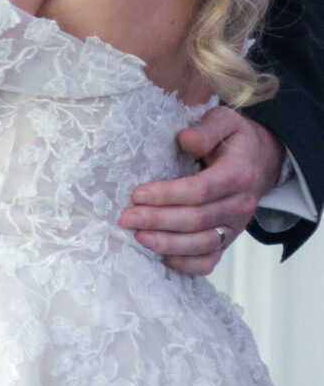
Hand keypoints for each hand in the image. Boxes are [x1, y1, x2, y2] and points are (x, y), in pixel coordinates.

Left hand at [118, 108, 285, 274]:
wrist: (259, 161)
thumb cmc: (233, 140)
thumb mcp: (224, 121)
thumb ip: (206, 129)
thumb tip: (186, 140)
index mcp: (238, 173)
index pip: (201, 190)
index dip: (167, 195)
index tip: (137, 194)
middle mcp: (240, 204)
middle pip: (197, 220)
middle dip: (159, 221)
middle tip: (127, 218)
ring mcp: (235, 226)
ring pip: (203, 244)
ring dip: (168, 244)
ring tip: (139, 238)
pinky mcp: (228, 240)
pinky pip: (209, 261)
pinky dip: (186, 264)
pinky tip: (161, 258)